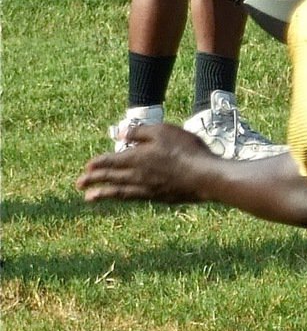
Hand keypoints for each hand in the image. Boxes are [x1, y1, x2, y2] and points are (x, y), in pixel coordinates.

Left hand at [77, 123, 215, 202]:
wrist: (205, 176)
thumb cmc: (186, 150)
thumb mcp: (163, 131)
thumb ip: (140, 132)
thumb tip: (121, 134)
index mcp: (136, 158)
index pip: (110, 161)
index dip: (97, 164)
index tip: (87, 167)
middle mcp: (137, 176)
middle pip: (110, 178)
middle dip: (93, 180)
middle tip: (78, 185)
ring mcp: (148, 189)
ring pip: (119, 192)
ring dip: (103, 194)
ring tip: (89, 198)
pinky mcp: (159, 197)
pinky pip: (134, 198)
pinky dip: (123, 198)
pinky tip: (122, 198)